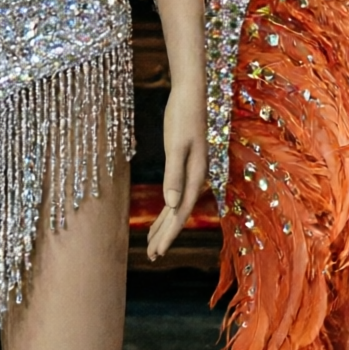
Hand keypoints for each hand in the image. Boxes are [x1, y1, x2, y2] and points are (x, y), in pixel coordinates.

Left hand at [146, 79, 208, 260]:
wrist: (191, 93)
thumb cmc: (182, 116)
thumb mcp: (176, 145)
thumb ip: (174, 174)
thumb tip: (170, 204)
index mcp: (196, 175)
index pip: (180, 212)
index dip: (169, 234)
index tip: (158, 253)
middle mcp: (196, 177)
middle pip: (179, 213)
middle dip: (166, 235)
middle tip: (152, 256)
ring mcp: (192, 171)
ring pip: (177, 205)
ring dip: (165, 225)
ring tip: (152, 244)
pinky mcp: (185, 163)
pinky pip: (175, 193)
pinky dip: (166, 208)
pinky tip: (160, 215)